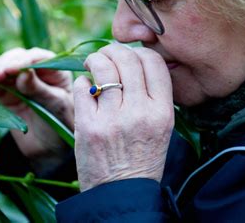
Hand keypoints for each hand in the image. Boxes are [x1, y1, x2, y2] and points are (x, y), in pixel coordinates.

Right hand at [0, 47, 73, 158]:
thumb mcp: (55, 105)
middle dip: (3, 65)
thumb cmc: (60, 122)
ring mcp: (18, 81)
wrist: (50, 146)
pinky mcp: (5, 93)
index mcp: (54, 70)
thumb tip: (23, 73)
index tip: (12, 69)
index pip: (38, 58)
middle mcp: (36, 70)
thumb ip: (39, 89)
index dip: (23, 61)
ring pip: (1, 68)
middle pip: (16, 58)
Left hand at [73, 44, 173, 190]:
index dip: (140, 53)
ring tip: (92, 64)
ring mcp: (113, 120)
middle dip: (114, 50)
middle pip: (128, 59)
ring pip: (103, 68)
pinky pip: (82, 87)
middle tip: (107, 55)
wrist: (121, 194)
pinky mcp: (88, 127)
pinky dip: (82, 82)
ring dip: (95, 59)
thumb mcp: (161, 128)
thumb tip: (134, 62)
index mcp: (162, 112)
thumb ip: (153, 96)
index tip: (130, 56)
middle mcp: (140, 113)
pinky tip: (86, 88)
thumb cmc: (142, 159)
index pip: (154, 63)